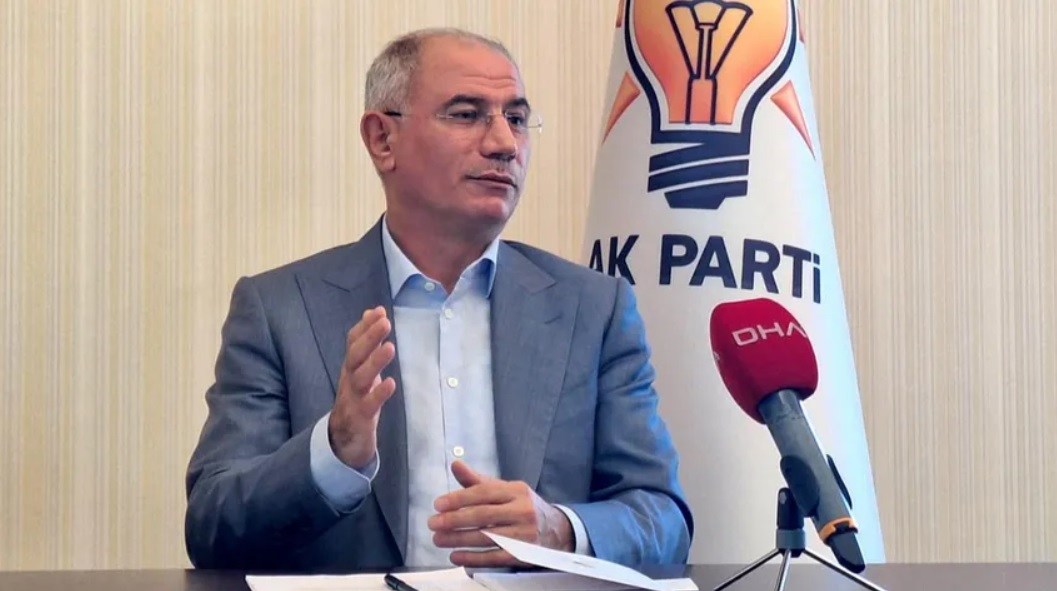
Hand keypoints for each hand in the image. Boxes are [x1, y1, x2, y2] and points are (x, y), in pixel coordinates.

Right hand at [327, 306, 396, 469]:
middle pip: (355, 356)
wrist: (344, 440)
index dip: (365, 327)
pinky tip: (390, 383)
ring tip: (390, 347)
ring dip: (375, 362)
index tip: (379, 311)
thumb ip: (367, 343)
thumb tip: (373, 312)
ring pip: (360, 378)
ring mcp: (353, 398)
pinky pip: (368, 405)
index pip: (354, 343)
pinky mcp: (359, 418)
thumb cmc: (357, 399)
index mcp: (351, 367)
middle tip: (385, 322)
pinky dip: (378, 394)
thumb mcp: (362, 370)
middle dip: (369, 338)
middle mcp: (349, 379)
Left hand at [427, 460, 573, 566]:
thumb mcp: (505, 489)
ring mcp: (524, 534)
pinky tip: (456, 556)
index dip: (459, 498)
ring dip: (459, 540)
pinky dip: (473, 558)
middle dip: (454, 520)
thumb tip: (455, 464)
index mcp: (516, 490)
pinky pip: (494, 557)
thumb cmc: (522, 506)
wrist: (556, 529)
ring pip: (487, 537)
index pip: (484, 493)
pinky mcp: (523, 554)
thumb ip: (478, 480)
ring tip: (439, 539)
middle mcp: (522, 510)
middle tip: (433, 523)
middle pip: (483, 516)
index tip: (438, 505)